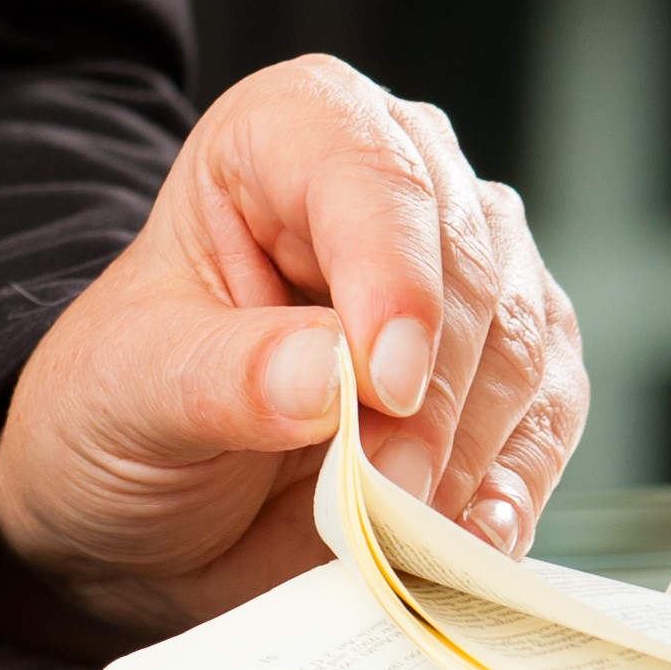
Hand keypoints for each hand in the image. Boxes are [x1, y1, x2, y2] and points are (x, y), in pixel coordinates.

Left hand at [0, 57, 582, 655]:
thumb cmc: (123, 407)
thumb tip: (334, 376)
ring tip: (407, 527)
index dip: (391, 275)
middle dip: (430, 391)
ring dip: (472, 448)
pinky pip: (547, 417)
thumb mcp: (131, 388)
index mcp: (289, 132)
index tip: (387, 381)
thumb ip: (228, 376)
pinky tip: (474, 537)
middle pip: (466, 263)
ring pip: (522, 340)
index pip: (368, 174)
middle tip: (380, 488)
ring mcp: (465, 276)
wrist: (145, 502)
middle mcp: (399, 181)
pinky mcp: (508, 368)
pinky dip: (517, 484)